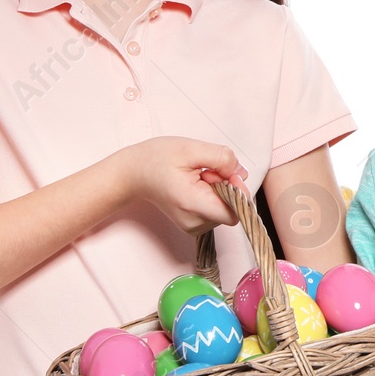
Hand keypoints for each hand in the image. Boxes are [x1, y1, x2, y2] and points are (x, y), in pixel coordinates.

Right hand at [114, 137, 247, 234]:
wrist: (133, 173)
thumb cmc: (156, 159)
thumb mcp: (191, 148)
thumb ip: (222, 158)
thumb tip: (241, 173)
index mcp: (192, 205)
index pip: (235, 212)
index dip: (238, 191)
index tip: (227, 173)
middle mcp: (193, 222)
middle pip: (231, 209)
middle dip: (226, 186)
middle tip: (206, 171)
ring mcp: (192, 226)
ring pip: (225, 209)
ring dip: (219, 190)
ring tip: (198, 176)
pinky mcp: (193, 224)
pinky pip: (216, 210)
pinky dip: (212, 196)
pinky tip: (196, 185)